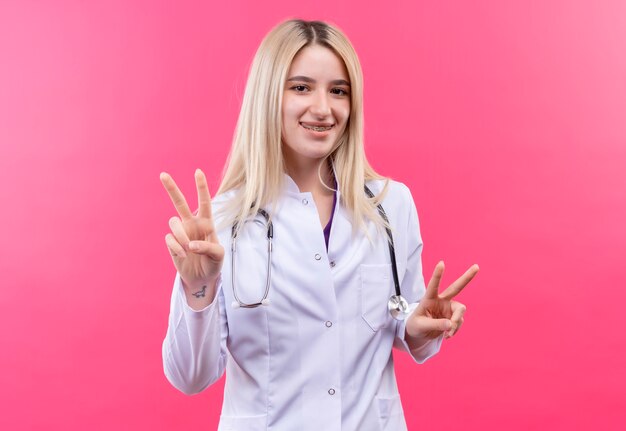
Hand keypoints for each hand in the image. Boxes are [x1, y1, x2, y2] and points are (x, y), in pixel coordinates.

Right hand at [160, 169, 223, 303]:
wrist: (202, 278)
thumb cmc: (213, 263)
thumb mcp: (218, 256)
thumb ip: (208, 247)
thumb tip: (190, 244)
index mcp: (206, 223)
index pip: (204, 202)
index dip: (201, 187)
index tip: (198, 172)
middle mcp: (192, 224)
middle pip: (180, 203)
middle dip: (172, 189)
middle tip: (163, 174)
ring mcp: (180, 232)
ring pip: (173, 222)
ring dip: (181, 235)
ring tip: (189, 249)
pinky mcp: (171, 243)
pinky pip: (169, 239)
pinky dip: (176, 247)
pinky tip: (183, 256)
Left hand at [406, 261, 478, 343]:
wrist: (420, 334)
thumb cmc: (416, 326)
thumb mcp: (421, 326)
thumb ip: (435, 325)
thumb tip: (450, 324)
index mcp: (429, 298)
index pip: (433, 285)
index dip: (437, 275)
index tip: (441, 263)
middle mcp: (441, 300)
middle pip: (456, 287)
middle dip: (467, 277)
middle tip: (477, 266)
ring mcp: (449, 308)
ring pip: (460, 311)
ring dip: (456, 322)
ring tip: (447, 334)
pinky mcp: (454, 316)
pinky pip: (459, 322)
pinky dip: (454, 330)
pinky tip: (447, 335)